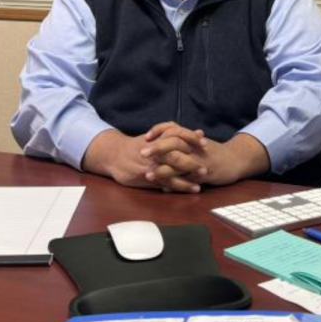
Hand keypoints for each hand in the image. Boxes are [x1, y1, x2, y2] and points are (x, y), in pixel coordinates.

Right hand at [81, 126, 205, 190]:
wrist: (115, 155)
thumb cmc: (140, 145)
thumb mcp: (157, 135)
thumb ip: (178, 134)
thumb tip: (200, 132)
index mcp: (158, 138)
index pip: (178, 134)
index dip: (192, 138)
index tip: (205, 143)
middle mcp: (155, 151)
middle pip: (176, 155)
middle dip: (192, 162)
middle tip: (206, 168)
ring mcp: (152, 165)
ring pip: (172, 171)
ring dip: (188, 178)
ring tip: (201, 182)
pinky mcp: (147, 177)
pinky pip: (165, 182)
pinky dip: (179, 186)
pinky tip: (191, 189)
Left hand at [144, 131, 269, 187]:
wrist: (235, 159)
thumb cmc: (214, 152)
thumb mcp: (198, 141)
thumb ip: (183, 139)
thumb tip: (164, 136)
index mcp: (192, 138)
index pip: (172, 128)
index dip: (158, 130)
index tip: (146, 136)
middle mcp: (194, 147)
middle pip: (173, 144)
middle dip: (157, 149)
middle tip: (142, 153)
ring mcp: (199, 161)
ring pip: (178, 164)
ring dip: (162, 170)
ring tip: (148, 175)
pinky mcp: (204, 174)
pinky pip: (186, 180)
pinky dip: (174, 184)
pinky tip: (163, 188)